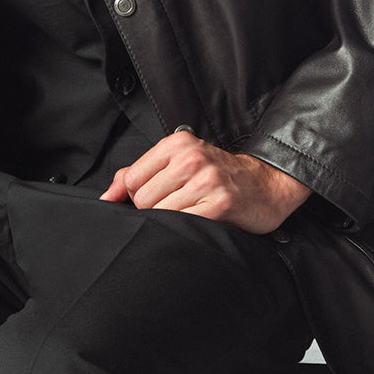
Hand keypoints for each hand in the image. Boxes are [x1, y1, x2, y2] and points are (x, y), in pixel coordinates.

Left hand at [100, 129, 311, 234]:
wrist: (266, 184)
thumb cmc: (219, 175)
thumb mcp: (178, 162)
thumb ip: (138, 175)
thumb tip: (108, 196)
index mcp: (177, 143)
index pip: (132, 179)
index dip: (137, 197)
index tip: (156, 200)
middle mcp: (191, 158)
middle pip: (143, 199)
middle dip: (154, 211)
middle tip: (177, 209)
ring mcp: (206, 180)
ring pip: (161, 213)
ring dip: (171, 222)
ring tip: (189, 214)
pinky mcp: (220, 203)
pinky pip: (184, 223)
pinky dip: (186, 229)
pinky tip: (198, 223)